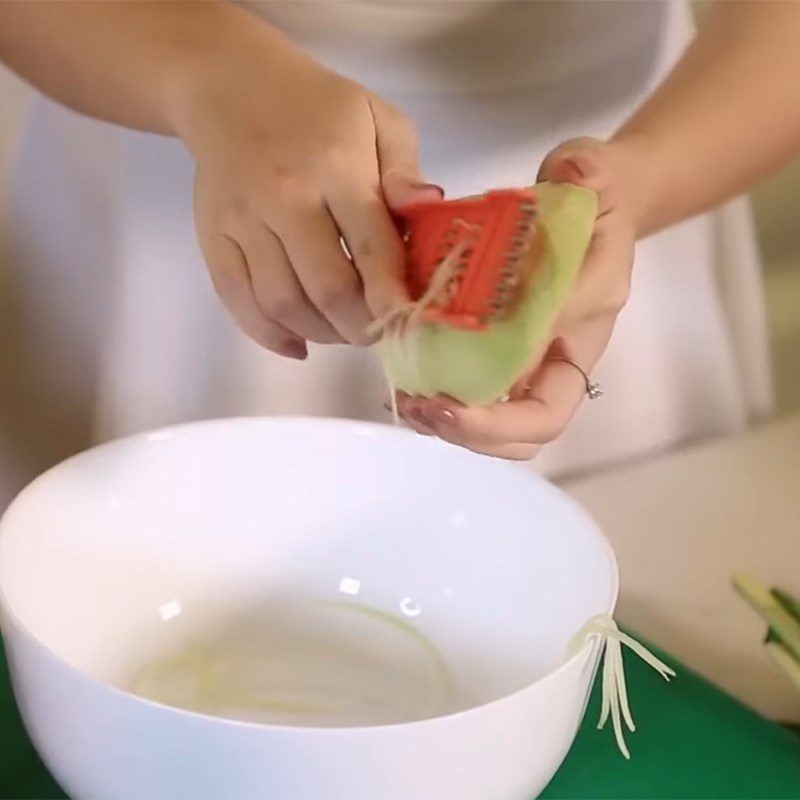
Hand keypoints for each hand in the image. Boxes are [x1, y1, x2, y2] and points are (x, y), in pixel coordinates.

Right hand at [173, 23, 440, 358]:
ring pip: (281, 302)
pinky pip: (235, 299)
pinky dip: (267, 334)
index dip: (392, 296)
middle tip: (377, 331)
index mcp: (336, 168)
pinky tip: (298, 344)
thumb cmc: (319, 107)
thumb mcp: (378, 119)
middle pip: (325, 287)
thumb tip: (431, 208)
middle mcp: (286, 197)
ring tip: (342, 331)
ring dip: (320, 333)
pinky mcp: (213, 236)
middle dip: (359, 325)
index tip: (408, 324)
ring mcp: (243, 220)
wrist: (230, 85)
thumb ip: (405, 170)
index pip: (370, 246)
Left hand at [396, 137, 635, 459]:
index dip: (502, 416)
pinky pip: (478, 393)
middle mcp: (561, 355)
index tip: (450, 401)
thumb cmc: (593, 194)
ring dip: (451, 425)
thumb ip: (586, 176)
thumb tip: (575, 176)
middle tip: (420, 406)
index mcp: (586, 324)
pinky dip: (441, 401)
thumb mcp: (594, 177)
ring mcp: (533, 358)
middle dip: (472, 433)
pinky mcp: (504, 348)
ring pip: (501, 426)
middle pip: (527, 433)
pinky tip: (404, 383)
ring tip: (406, 400)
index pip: (553, 399)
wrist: (592, 202)